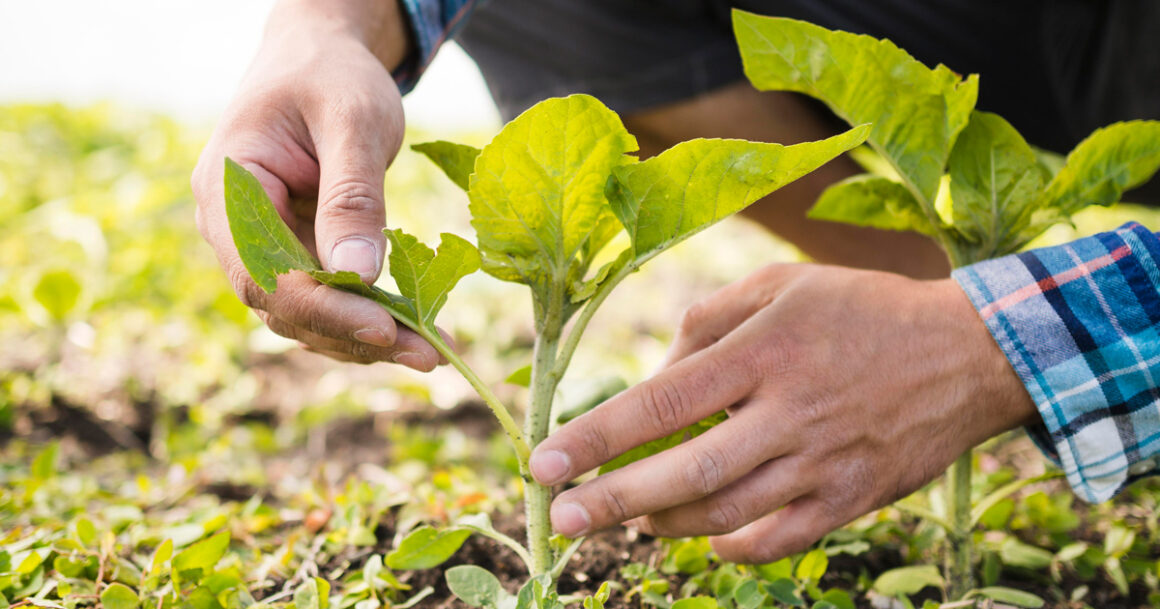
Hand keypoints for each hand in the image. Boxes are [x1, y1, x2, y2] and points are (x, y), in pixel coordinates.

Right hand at [191, 0, 440, 368]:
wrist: (320, 56)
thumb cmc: (332, 75)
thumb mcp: (352, 122)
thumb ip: (352, 197)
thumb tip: (359, 276)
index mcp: (228, 190)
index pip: (265, 275)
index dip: (323, 310)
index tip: (386, 329)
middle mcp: (233, 228)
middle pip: (286, 305)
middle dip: (355, 336)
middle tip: (429, 355)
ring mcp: (261, 244)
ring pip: (306, 312)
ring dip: (366, 338)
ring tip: (431, 351)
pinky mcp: (293, 251)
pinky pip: (326, 296)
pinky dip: (369, 317)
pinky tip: (418, 330)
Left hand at [529, 263, 1035, 562]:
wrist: (969, 354)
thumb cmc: (861, 310)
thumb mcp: (782, 286)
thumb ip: (707, 324)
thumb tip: (654, 379)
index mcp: (763, 352)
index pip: (659, 405)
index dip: (594, 439)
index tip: (542, 463)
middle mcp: (789, 413)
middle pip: (684, 473)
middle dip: (611, 501)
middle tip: (561, 518)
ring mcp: (822, 464)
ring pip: (724, 514)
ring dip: (663, 523)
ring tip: (628, 517)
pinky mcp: (851, 500)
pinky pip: (776, 541)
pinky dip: (728, 546)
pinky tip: (701, 537)